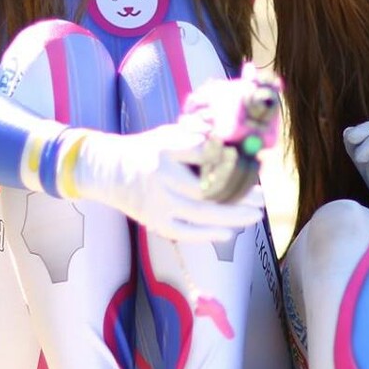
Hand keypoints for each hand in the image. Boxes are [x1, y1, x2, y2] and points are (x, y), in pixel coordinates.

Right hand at [64, 122, 265, 242]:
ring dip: (233, 216)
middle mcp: (161, 175)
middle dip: (240, 194)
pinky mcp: (153, 220)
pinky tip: (229, 233)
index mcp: (165, 148)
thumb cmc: (145, 150)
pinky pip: (185, 232)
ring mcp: (157, 201)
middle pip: (209, 188)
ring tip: (255, 215)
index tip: (251, 163)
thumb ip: (196, 136)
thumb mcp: (167, 134)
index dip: (230, 159)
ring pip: (201, 213)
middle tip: (261, 196)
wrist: (106, 170)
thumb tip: (231, 140)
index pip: (204, 153)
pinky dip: (208, 234)